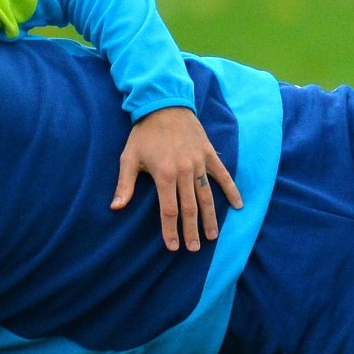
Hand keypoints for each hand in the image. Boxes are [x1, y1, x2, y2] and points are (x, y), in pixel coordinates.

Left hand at [113, 105, 242, 251]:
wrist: (165, 105)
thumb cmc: (144, 133)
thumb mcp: (129, 157)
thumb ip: (124, 184)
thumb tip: (115, 207)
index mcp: (164, 174)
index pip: (169, 210)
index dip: (171, 230)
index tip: (173, 246)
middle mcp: (184, 171)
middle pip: (190, 207)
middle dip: (192, 230)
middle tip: (195, 248)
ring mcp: (199, 163)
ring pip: (207, 196)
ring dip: (210, 218)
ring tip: (213, 235)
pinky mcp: (209, 155)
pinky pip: (223, 175)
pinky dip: (231, 190)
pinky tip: (238, 205)